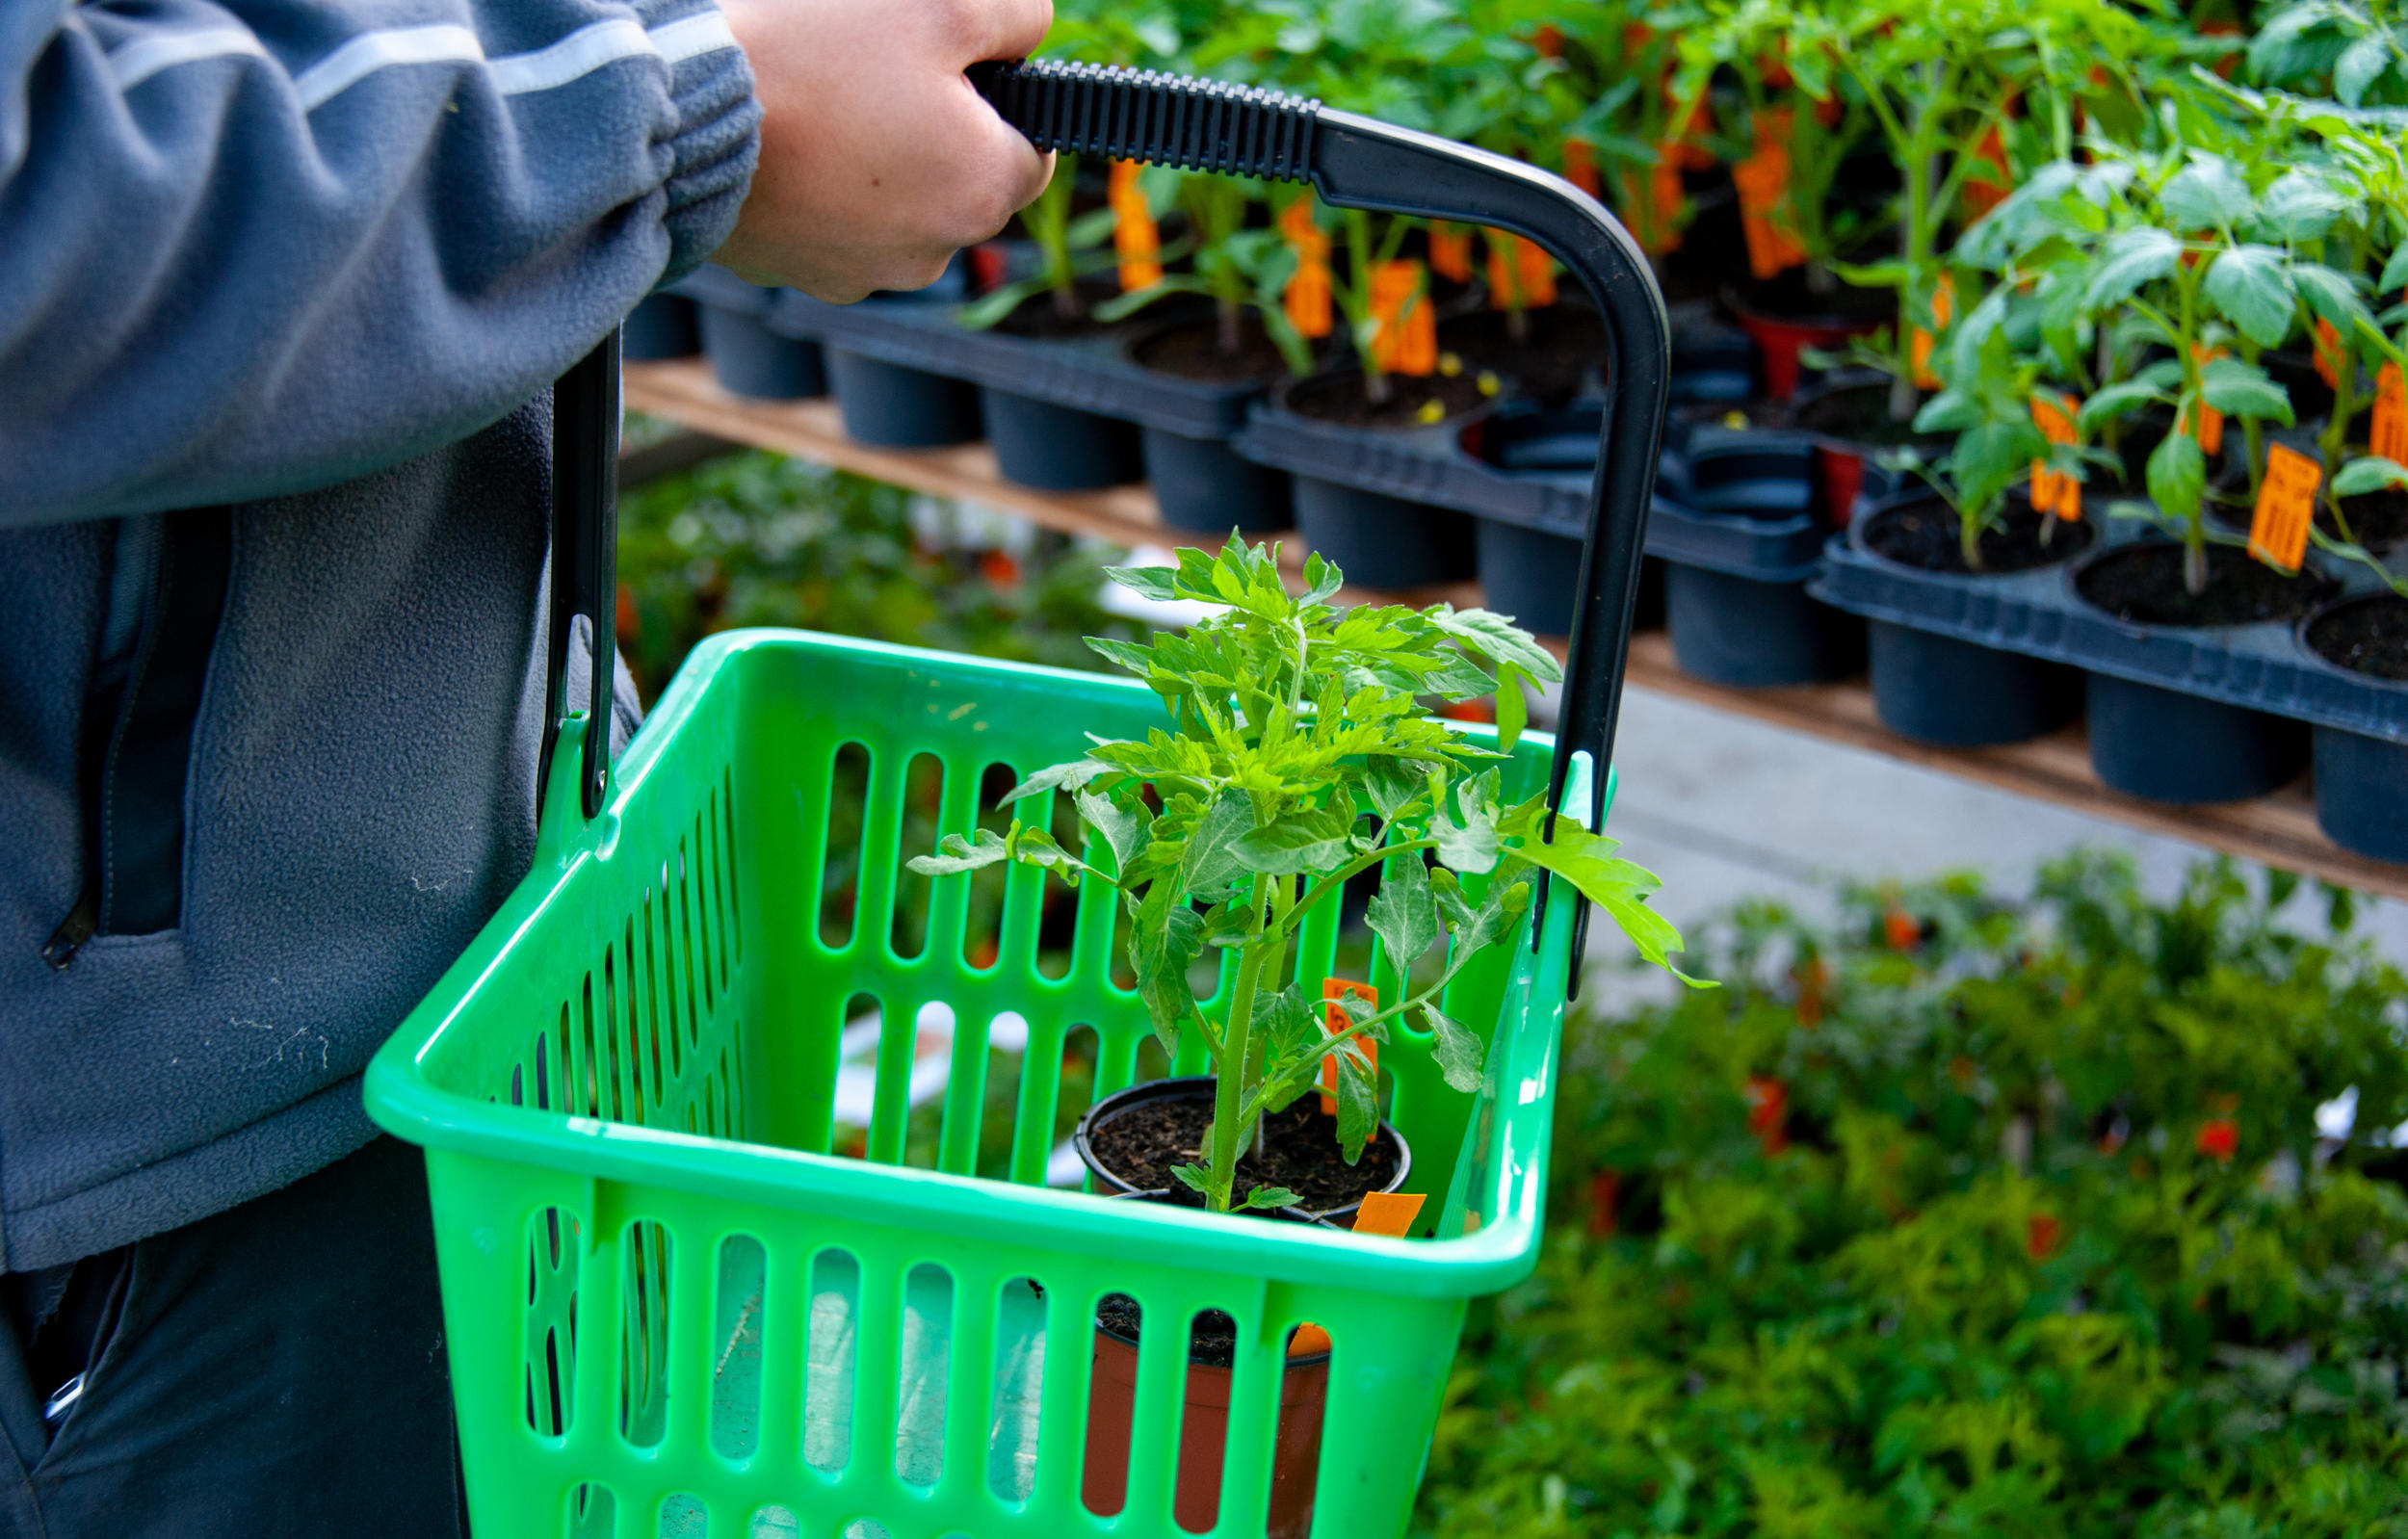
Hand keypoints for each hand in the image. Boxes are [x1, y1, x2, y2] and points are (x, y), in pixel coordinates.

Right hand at [714, 0, 1054, 301]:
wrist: (680, 111)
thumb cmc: (810, 52)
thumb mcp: (941, 1)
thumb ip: (1017, 15)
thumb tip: (1029, 36)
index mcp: (982, 193)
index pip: (1032, 148)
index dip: (997, 97)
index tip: (945, 65)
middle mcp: (932, 254)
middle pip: (963, 180)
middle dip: (935, 129)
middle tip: (870, 74)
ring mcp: (862, 272)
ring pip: (899, 204)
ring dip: (878, 160)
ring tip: (823, 106)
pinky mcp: (802, 272)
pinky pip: (836, 222)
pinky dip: (824, 186)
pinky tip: (791, 143)